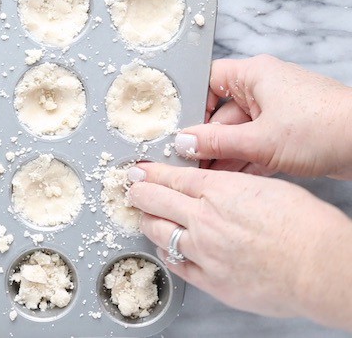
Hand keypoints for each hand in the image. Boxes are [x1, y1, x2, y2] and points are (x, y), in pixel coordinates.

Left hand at [127, 162, 351, 329]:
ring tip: (145, 217)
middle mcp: (203, 219)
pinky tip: (167, 247)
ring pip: (157, 231)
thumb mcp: (266, 187)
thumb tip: (214, 188)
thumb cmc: (305, 227)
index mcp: (219, 190)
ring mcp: (202, 251)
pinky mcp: (207, 279)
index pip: (170, 177)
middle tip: (132, 191)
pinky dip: (167, 252)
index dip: (148, 174)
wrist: (319, 268)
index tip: (137, 172)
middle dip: (138, 194)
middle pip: (153, 201)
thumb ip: (231, 187)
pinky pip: (174, 262)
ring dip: (148, 222)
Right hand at [174, 54, 351, 178]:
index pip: (209, 80)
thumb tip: (184, 143)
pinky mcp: (290, 132)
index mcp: (254, 75)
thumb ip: (215, 142)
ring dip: (224, 155)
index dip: (192, 104)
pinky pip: (257, 144)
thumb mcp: (258, 139)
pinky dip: (245, 160)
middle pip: (222, 113)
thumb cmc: (324, 128)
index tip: (180, 129)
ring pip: (239, 133)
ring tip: (207, 177)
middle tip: (188, 163)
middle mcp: (265, 89)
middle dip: (207, 141)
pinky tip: (231, 180)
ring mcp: (279, 111)